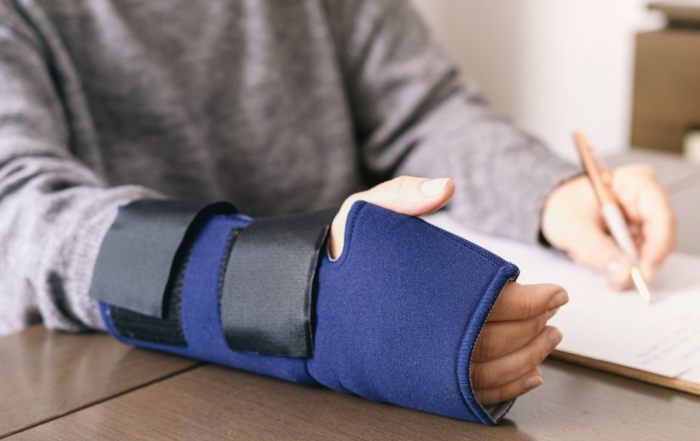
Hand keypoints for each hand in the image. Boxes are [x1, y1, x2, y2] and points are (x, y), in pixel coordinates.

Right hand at [330, 176, 566, 404]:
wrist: (307, 295)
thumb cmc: (339, 254)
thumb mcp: (364, 210)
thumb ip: (403, 195)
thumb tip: (445, 187)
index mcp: (424, 290)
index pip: (493, 301)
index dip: (533, 300)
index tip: (557, 294)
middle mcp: (425, 332)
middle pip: (498, 339)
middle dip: (537, 329)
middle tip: (557, 318)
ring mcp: (421, 360)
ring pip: (488, 370)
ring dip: (528, 359)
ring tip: (548, 343)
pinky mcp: (417, 378)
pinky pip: (468, 391)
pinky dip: (504, 388)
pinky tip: (524, 377)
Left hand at [541, 164, 675, 289]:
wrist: (555, 209)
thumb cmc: (562, 207)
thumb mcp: (573, 228)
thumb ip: (597, 250)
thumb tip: (623, 273)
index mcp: (634, 182)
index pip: (660, 215)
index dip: (657, 245)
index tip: (643, 269)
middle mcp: (646, 198)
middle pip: (661, 236)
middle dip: (641, 263)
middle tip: (621, 282)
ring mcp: (644, 217)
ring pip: (652, 251)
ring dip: (631, 268)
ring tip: (606, 272)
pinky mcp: (639, 233)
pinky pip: (641, 256)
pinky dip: (625, 267)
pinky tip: (607, 266)